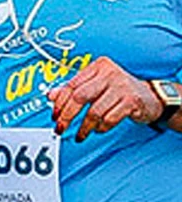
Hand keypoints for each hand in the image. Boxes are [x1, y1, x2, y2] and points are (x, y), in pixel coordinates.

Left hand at [48, 57, 163, 140]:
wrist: (151, 96)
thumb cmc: (118, 91)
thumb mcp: (96, 86)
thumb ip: (74, 89)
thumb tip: (50, 95)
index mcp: (98, 67)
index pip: (71, 86)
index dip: (59, 103)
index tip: (54, 116)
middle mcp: (109, 74)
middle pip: (79, 97)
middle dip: (67, 116)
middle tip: (61, 129)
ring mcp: (122, 87)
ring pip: (94, 111)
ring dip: (84, 127)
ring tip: (81, 134)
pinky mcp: (132, 101)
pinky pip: (109, 119)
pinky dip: (101, 128)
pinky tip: (98, 129)